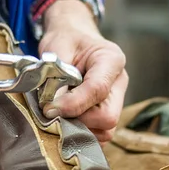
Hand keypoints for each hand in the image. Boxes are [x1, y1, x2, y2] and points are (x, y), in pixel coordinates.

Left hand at [38, 0, 127, 142]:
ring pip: (106, 129)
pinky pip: (101, 133)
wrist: (73, 36)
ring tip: (59, 114)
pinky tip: (67, 119)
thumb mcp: (57, 50)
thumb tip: (52, 107)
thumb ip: (56, 77)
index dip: (72, 104)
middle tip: (54, 113)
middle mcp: (119, 82)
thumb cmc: (65, 40)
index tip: (49, 109)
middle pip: (108, 116)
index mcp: (111, 59)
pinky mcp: (109, 111)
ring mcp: (117, 99)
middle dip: (79, 119)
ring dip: (80, 128)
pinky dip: (83, 132)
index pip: (97, 89)